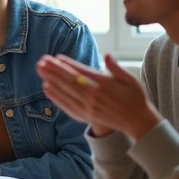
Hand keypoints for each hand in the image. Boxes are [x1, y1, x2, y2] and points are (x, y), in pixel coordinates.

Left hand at [37, 54, 162, 139]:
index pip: (81, 72)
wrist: (137, 122)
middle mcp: (94, 95)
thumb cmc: (135, 98)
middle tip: (41, 61)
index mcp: (105, 84)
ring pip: (66, 92)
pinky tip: (46, 89)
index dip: (67, 64)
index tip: (56, 57)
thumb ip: (116, 68)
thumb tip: (107, 56)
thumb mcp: (131, 79)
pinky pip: (67, 105)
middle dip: (54, 70)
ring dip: (51, 80)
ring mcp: (88, 107)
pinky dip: (56, 97)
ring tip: (40, 71)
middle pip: (69, 81)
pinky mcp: (86, 116)